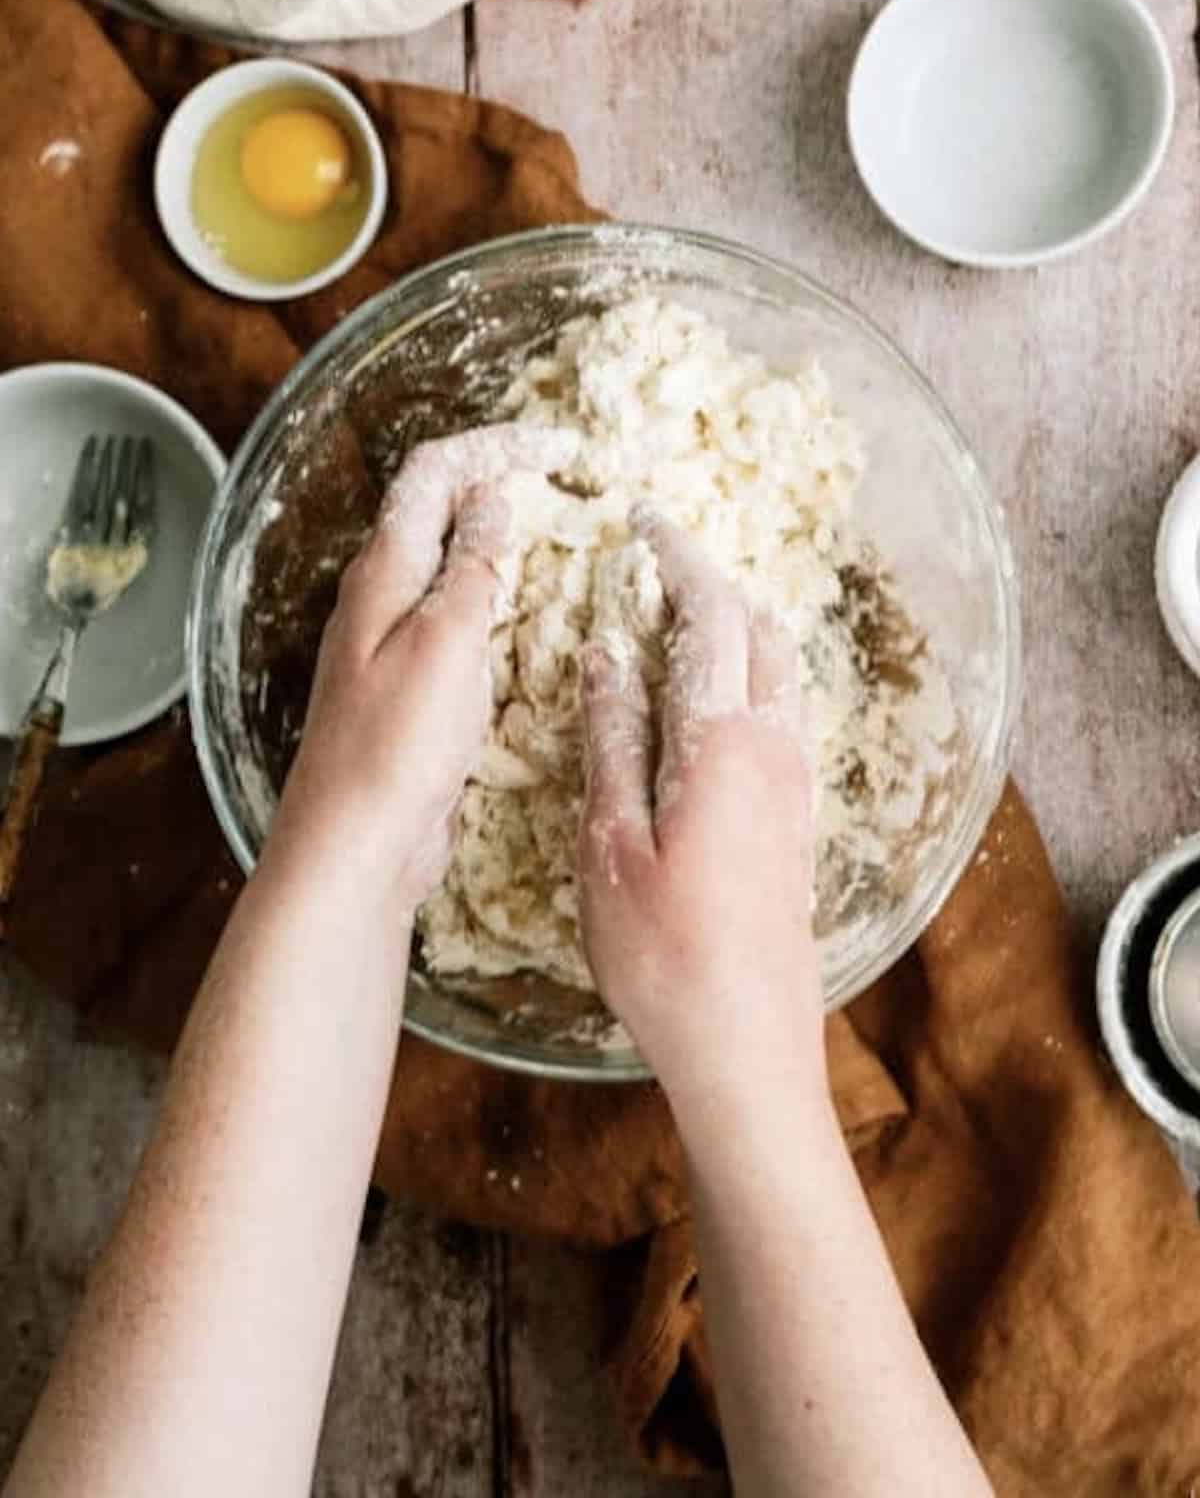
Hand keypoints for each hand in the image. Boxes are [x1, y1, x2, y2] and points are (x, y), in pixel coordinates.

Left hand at [264, 426, 568, 915]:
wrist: (354, 846)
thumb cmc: (395, 746)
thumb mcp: (446, 642)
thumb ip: (471, 567)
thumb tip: (490, 500)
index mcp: (384, 571)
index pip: (435, 474)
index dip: (494, 446)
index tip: (558, 447)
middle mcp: (381, 597)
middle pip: (437, 511)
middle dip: (499, 481)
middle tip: (565, 480)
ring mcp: (391, 643)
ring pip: (447, 566)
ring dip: (499, 542)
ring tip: (557, 537)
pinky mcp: (408, 690)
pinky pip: (454, 622)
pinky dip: (494, 602)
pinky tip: (525, 622)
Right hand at [578, 512, 823, 1114]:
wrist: (749, 1051)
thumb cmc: (665, 957)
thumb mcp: (611, 843)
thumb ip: (612, 739)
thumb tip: (606, 652)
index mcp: (725, 742)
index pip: (712, 615)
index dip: (681, 558)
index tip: (647, 521)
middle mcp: (777, 751)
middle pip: (761, 632)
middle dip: (714, 585)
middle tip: (659, 568)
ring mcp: (797, 788)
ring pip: (780, 675)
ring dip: (737, 632)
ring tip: (678, 625)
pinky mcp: (801, 824)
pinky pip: (783, 719)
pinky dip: (749, 682)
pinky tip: (709, 710)